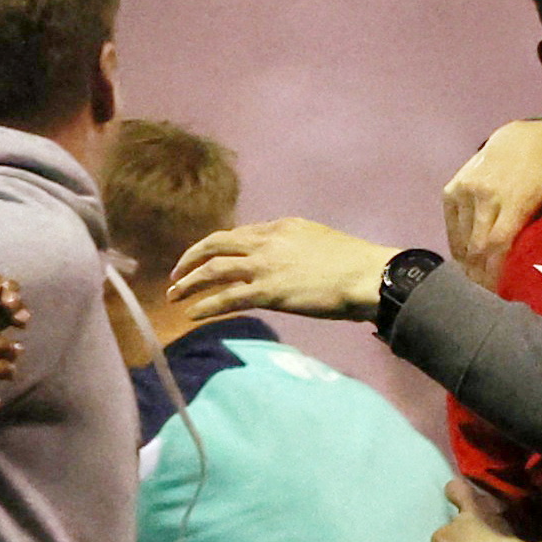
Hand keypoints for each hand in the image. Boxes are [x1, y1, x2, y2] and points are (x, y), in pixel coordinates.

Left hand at [167, 218, 391, 332]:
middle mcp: (267, 241)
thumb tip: (293, 263)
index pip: (239, 234)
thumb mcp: (321, 242)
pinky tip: (193, 314)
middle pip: (215, 244)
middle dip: (190, 258)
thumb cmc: (356, 264)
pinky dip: (205, 306)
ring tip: (174, 296)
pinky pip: (226, 299)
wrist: (367, 276)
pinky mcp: (267, 291)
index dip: (218, 247)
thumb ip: (298, 248)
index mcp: (281, 226)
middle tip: (177, 274)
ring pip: (213, 270)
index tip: (207, 259)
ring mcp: (265, 266)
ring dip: (189, 283)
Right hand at [441, 121, 541, 276]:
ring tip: (482, 283)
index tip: (503, 291)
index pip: (498, 243)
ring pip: (462, 242)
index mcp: (514, 196)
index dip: (497, 272)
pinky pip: (452, 229)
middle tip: (493, 292)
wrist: (519, 138)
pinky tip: (470, 263)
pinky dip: (459, 249)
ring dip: (470, 266)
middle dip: (482, 275)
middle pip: (477, 248)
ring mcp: (464, 191)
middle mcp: (484, 194)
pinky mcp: (451, 190)